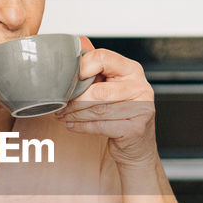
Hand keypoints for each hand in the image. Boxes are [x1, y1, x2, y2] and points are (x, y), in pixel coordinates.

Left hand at [53, 37, 158, 167]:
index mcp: (131, 70)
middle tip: (60, 105)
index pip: (102, 58)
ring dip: (75, 114)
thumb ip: (94, 78)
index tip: (67, 81)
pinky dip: (82, 126)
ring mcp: (141, 108)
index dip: (81, 69)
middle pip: (98, 90)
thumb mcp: (110, 88)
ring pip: (98, 110)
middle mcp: (140, 86)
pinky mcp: (136, 129)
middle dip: (74, 100)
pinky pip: (101, 126)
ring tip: (63, 116)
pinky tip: (72, 126)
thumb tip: (65, 74)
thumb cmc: (120, 113)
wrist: (135, 144)